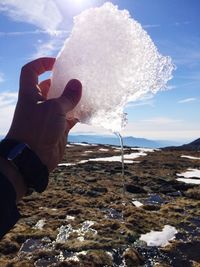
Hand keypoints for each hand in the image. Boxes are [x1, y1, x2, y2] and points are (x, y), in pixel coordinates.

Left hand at [6, 57, 81, 171]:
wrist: (33, 158)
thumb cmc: (38, 129)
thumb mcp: (53, 108)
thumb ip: (67, 96)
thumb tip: (77, 83)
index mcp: (30, 94)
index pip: (31, 72)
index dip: (41, 64)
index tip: (56, 63)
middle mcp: (38, 103)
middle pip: (49, 87)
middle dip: (62, 82)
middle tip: (77, 78)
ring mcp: (48, 117)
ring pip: (61, 103)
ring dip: (72, 98)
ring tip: (86, 92)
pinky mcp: (57, 128)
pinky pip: (69, 118)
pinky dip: (78, 114)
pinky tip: (88, 110)